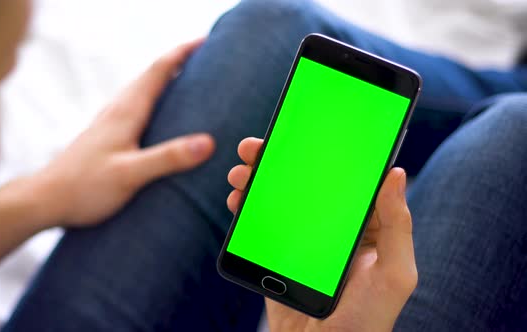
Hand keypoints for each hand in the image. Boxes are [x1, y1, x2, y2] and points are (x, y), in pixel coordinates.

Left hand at [35, 38, 214, 226]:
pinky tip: (157, 113)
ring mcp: (109, 121)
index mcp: (126, 112)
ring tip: (186, 80)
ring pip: (141, 89)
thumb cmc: (84, 187)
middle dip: (177, 61)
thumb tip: (207, 142)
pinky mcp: (105, 135)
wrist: (45, 199)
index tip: (205, 42)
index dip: (182, 53)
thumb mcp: (130, 174)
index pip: (158, 71)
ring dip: (164, 79)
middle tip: (203, 58)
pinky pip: (134, 105)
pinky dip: (153, 98)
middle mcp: (117, 110)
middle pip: (150, 75)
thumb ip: (168, 158)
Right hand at [227, 138, 416, 331]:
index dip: (325, 151)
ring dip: (258, 179)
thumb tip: (396, 172)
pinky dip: (247, 208)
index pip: (344, 179)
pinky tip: (238, 198)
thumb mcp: (393, 274)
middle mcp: (331, 228)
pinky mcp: (278, 256)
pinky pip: (261, 224)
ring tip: (241, 170)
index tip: (306, 128)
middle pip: (304, 183)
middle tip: (258, 145)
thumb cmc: (366, 322)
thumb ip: (398, 226)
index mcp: (363, 227)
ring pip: (279, 199)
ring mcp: (302, 241)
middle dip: (279, 159)